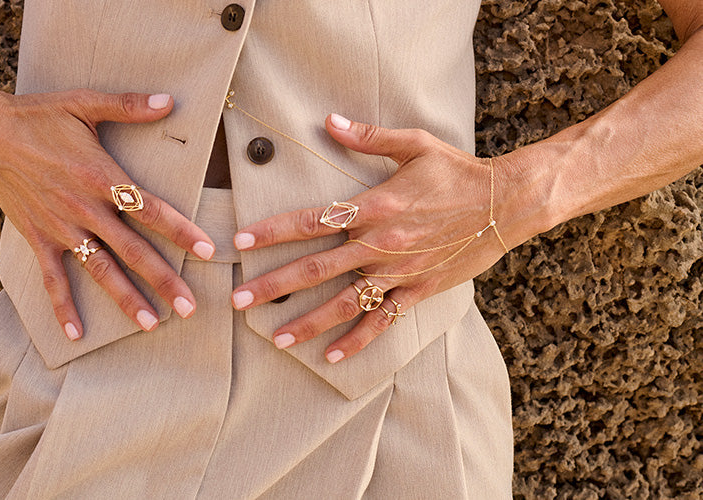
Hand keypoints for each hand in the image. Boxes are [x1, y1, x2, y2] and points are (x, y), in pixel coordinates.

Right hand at [0, 89, 214, 339]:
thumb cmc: (38, 115)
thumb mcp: (84, 102)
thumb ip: (128, 106)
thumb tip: (169, 101)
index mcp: (101, 177)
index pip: (151, 209)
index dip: (181, 230)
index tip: (207, 250)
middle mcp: (85, 208)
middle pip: (133, 251)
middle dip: (163, 280)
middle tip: (189, 308)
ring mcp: (61, 227)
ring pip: (100, 270)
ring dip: (126, 299)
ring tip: (151, 324)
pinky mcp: (38, 238)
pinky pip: (53, 279)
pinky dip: (63, 308)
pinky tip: (76, 335)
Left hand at [230, 114, 536, 362]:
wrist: (506, 204)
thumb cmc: (458, 171)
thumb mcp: (415, 144)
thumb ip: (368, 137)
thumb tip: (328, 120)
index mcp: (373, 206)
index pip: (310, 221)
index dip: (272, 232)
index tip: (240, 243)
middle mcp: (379, 243)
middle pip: (315, 269)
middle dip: (274, 287)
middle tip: (239, 300)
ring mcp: (398, 272)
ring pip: (343, 304)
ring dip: (307, 323)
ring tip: (275, 338)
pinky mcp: (418, 290)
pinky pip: (382, 320)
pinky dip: (357, 340)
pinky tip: (332, 355)